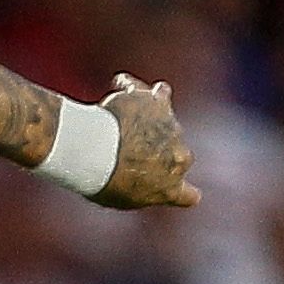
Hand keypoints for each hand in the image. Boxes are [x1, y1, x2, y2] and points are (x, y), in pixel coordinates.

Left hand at [96, 74, 198, 209]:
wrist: (95, 152)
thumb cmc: (98, 179)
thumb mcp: (118, 198)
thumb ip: (136, 190)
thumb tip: (136, 177)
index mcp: (171, 189)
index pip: (188, 196)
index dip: (182, 192)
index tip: (171, 188)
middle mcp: (180, 159)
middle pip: (176, 153)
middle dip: (157, 151)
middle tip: (125, 148)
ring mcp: (172, 130)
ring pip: (164, 120)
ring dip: (145, 119)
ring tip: (117, 117)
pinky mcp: (158, 103)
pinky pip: (157, 92)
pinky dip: (137, 89)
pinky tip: (120, 85)